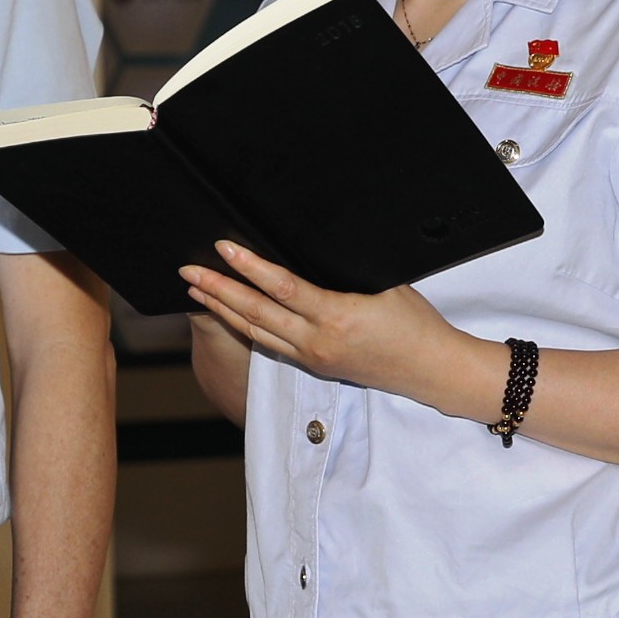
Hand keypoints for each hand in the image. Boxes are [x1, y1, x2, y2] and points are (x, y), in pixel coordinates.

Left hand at [178, 242, 489, 410]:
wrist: (430, 371)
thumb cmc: (415, 324)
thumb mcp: (385, 284)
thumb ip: (344, 271)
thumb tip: (309, 246)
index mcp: (338, 316)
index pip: (282, 288)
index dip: (250, 268)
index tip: (224, 249)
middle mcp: (318, 341)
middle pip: (256, 313)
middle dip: (218, 290)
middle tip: (188, 271)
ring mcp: (313, 357)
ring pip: (256, 332)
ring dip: (223, 310)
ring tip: (196, 290)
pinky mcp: (314, 366)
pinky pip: (271, 345)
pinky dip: (244, 327)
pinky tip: (228, 314)